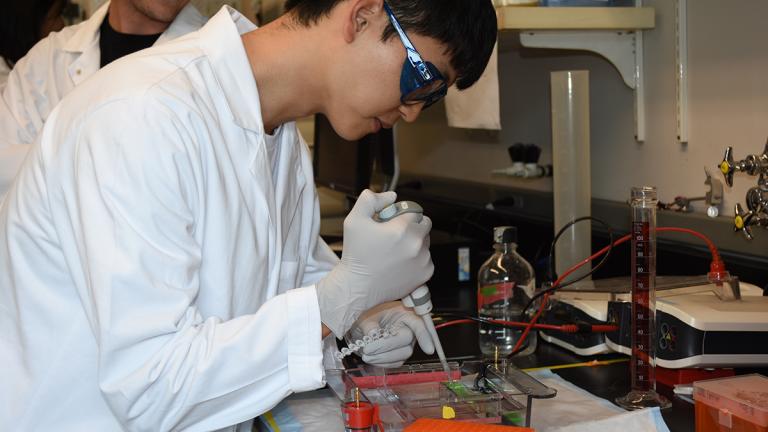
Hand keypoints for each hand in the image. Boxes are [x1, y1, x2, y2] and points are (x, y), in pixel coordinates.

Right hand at [317, 190, 432, 337]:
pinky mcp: (425, 274)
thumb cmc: (356, 254)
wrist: (357, 286)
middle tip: (395, 235)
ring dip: (415, 242)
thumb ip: (371, 200)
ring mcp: (423, 260)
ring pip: (426, 242)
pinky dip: (417, 259)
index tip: (392, 223)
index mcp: (403, 228)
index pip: (415, 210)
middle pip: (424, 225)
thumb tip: (392, 196)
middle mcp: (417, 244)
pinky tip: (401, 263)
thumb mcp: (355, 220)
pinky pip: (427, 259)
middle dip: (412, 226)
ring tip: (396, 250)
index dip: (402, 214)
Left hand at [346, 302, 434, 367]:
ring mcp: (406, 344)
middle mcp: (409, 329)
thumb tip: (373, 335)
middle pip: (407, 341)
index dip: (424, 336)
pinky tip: (372, 358)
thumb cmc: (368, 318)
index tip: (428, 350)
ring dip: (383, 357)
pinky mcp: (400, 355)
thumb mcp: (367, 316)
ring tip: (366, 355)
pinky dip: (383, 363)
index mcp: (405, 314)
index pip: (419, 324)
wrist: (363, 328)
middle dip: (386, 347)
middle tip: (368, 349)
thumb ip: (370, 325)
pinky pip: (396, 363)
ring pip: (402, 355)